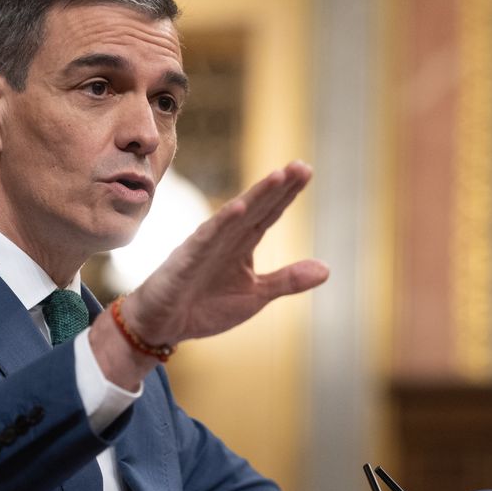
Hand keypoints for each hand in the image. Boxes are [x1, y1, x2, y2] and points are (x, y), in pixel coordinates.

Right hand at [121, 161, 329, 344]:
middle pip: (257, 207)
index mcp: (242, 244)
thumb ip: (288, 280)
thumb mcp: (256, 295)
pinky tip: (239, 207)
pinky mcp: (187, 259)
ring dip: (256, 196)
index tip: (306, 171)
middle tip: (300, 165)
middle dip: (278, 187)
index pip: (269, 213)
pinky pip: (206, 238)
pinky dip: (222, 222)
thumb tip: (328, 270)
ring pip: (235, 216)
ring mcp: (205, 245)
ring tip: (278, 177)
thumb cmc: (206, 306)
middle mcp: (226, 238)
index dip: (287, 193)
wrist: (164, 324)